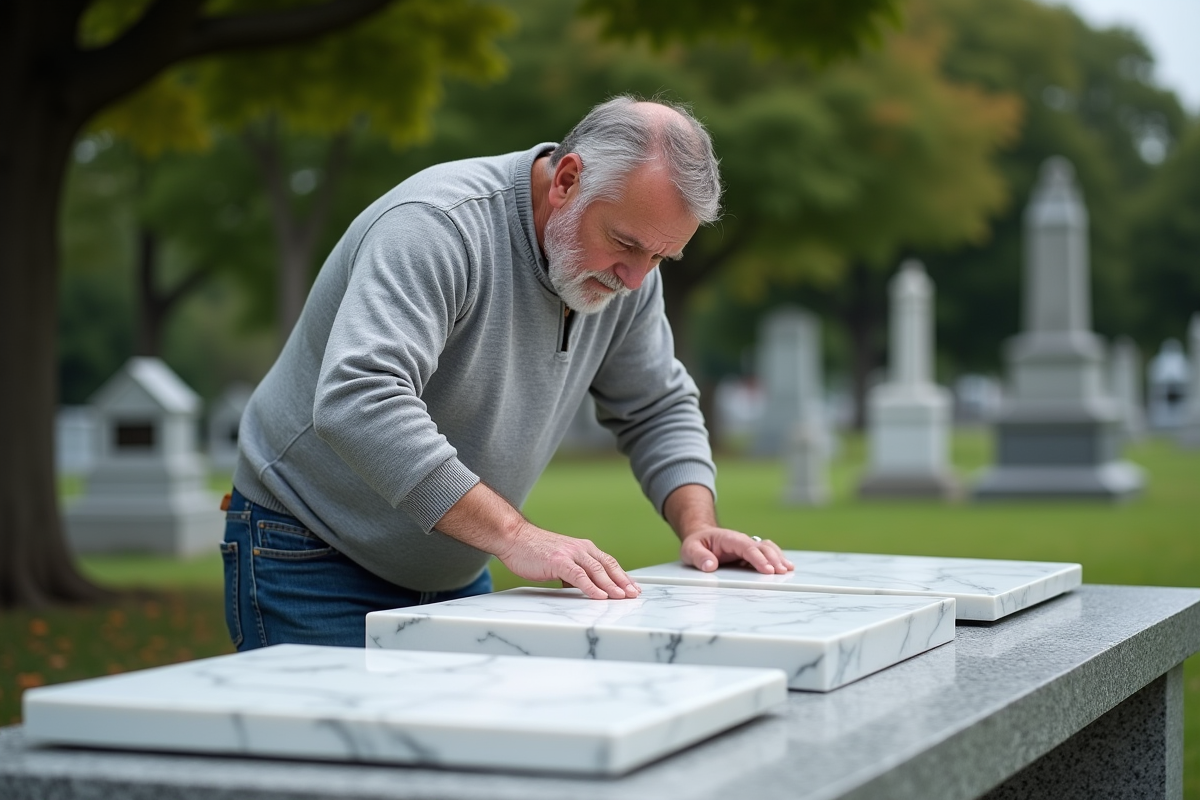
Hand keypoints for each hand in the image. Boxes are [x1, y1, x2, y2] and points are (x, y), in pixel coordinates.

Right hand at [437, 482, 638, 600]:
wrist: (514, 538)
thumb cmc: (533, 550)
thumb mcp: (559, 560)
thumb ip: (573, 571)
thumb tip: (582, 586)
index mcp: (582, 548)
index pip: (608, 562)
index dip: (622, 575)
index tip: (633, 587)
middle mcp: (580, 549)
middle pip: (608, 566)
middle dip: (623, 581)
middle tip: (635, 594)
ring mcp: (570, 554)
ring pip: (597, 571)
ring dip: (612, 585)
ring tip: (622, 597)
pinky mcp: (559, 561)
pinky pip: (579, 576)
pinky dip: (592, 587)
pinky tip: (600, 596)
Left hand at [679, 526, 794, 574]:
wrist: (700, 537)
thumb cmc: (696, 543)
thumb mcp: (690, 549)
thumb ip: (699, 557)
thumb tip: (711, 566)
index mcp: (729, 538)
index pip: (746, 547)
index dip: (758, 558)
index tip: (767, 570)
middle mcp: (742, 541)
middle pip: (761, 547)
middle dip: (773, 559)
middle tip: (782, 572)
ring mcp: (748, 546)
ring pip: (767, 548)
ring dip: (778, 558)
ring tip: (788, 569)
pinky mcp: (750, 554)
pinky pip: (767, 553)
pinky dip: (777, 559)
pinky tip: (786, 567)